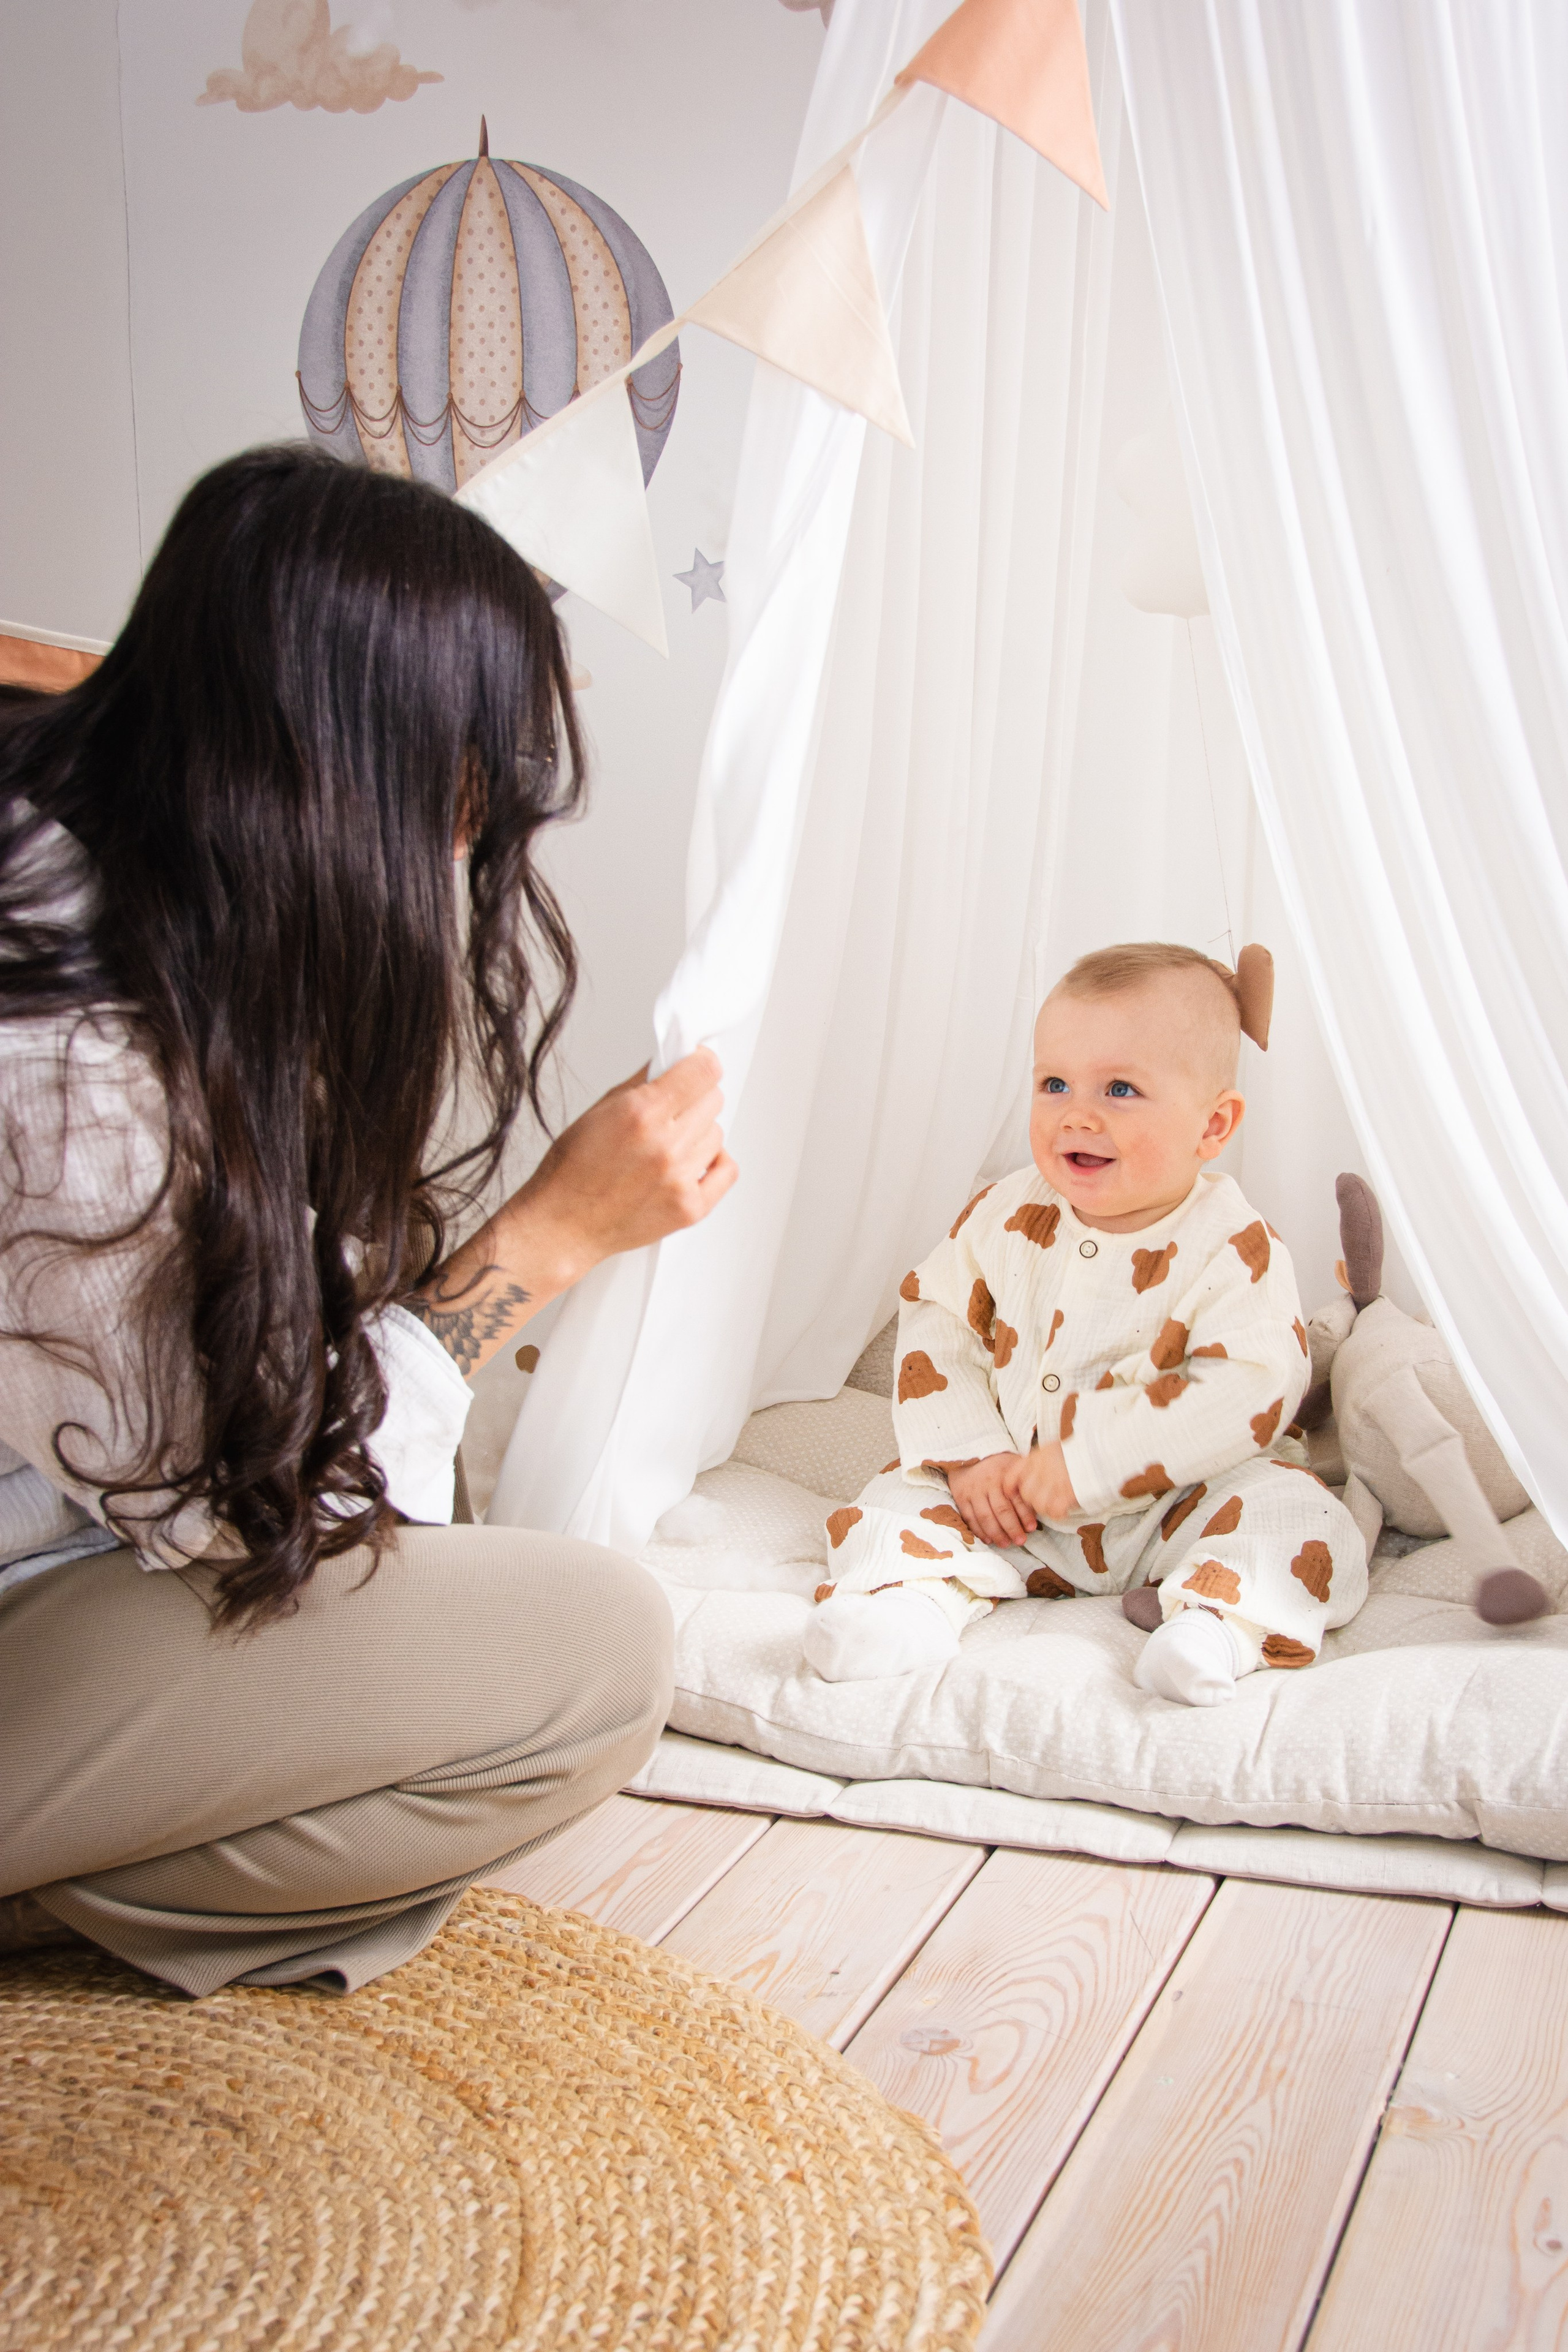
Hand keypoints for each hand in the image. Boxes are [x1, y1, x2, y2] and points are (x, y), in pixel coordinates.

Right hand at [407, 1049, 736, 1375]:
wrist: (562, 1225)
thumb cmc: (572, 1172)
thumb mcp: (598, 1110)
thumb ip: (641, 1084)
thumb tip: (673, 1062)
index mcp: (640, 1114)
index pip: (704, 1070)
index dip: (702, 1062)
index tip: (697, 1065)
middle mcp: (664, 1146)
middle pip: (713, 1100)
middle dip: (695, 1098)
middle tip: (674, 1109)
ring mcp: (679, 1179)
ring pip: (717, 1134)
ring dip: (698, 1133)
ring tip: (669, 1144)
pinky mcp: (690, 1208)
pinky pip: (727, 1169)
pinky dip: (714, 1162)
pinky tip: (694, 1161)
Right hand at [948, 1453, 1036, 1547]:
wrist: (966, 1451)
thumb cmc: (996, 1462)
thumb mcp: (1012, 1463)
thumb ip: (1023, 1479)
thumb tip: (1039, 1499)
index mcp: (1004, 1475)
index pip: (1016, 1498)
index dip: (1025, 1515)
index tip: (1032, 1528)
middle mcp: (988, 1483)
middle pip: (1001, 1510)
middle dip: (1012, 1528)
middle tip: (1020, 1541)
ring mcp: (973, 1491)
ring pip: (985, 1516)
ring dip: (996, 1533)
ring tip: (1005, 1544)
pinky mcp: (961, 1496)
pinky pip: (970, 1517)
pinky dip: (978, 1530)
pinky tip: (987, 1539)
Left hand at [1009, 1440, 1078, 1523]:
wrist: (1099, 1451)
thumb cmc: (1076, 1450)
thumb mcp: (1051, 1448)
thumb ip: (1038, 1460)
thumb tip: (1027, 1472)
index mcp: (1036, 1457)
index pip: (1012, 1475)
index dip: (1009, 1487)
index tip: (1011, 1493)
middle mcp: (1041, 1469)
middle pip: (1025, 1493)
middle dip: (1032, 1499)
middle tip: (1045, 1498)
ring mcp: (1053, 1483)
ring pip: (1038, 1504)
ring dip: (1045, 1507)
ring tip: (1055, 1504)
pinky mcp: (1066, 1495)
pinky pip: (1054, 1511)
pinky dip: (1058, 1513)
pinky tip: (1064, 1509)